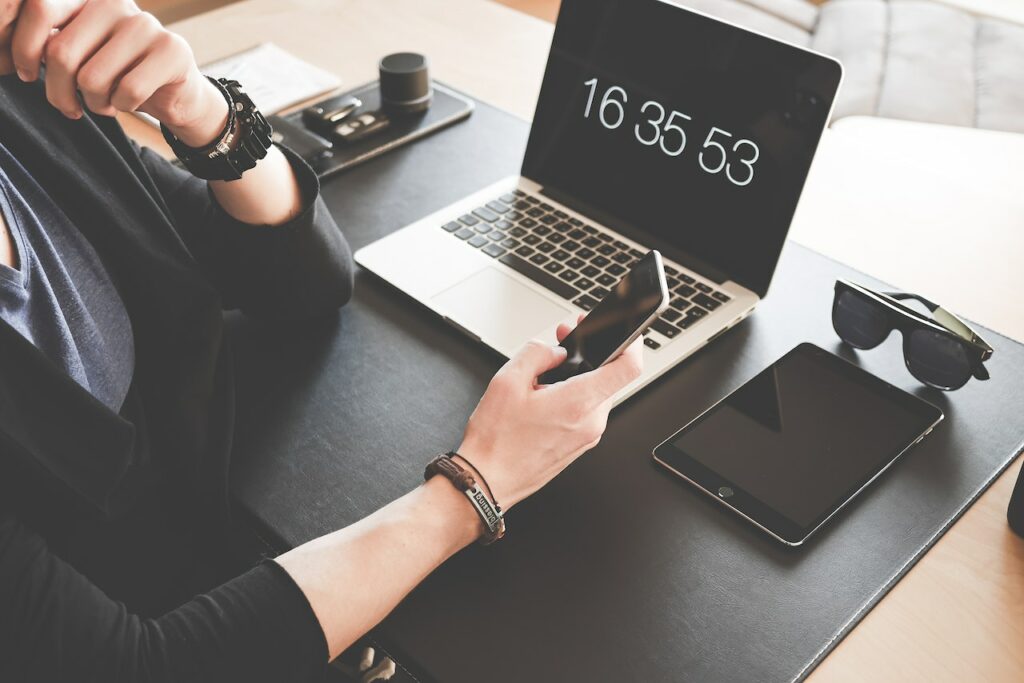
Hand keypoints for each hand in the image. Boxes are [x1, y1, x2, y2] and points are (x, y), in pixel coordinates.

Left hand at [1, 0, 226, 145]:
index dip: (21, 48)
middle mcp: (114, 2)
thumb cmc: (117, 75)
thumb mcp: (77, 54)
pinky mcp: (172, 50)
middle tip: (68, 106)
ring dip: (93, 103)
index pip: (40, 9)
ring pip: (92, 77)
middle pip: (61, 52)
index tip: (24, 74)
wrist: (175, 93)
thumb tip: (6, 57)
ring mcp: (145, 24)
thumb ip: (49, 45)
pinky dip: (121, 107)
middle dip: (58, 92)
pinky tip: (126, 103)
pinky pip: (127, 91)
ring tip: (103, 103)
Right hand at [458, 318, 642, 508]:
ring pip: (596, 394)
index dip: (631, 342)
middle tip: (563, 341)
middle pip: (609, 377)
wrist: (487, 481)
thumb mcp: (507, 381)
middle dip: (588, 355)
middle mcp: (591, 422)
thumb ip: (537, 353)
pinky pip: (586, 412)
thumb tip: (555, 350)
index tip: (623, 331)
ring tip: (544, 376)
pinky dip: (572, 397)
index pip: (628, 367)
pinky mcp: (579, 445)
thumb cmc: (496, 441)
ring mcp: (587, 437)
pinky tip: (545, 397)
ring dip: (577, 377)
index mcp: (578, 403)